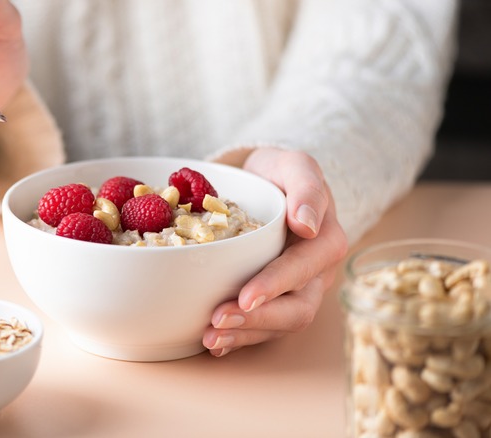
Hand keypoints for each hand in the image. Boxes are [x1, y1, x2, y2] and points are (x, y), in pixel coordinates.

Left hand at [203, 147, 347, 356]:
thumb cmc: (280, 174)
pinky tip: (214, 344)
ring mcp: (297, 292)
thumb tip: (307, 225)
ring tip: (210, 338)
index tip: (246, 294)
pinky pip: (262, 328)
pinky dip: (238, 339)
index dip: (276, 284)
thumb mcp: (295, 165)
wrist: (266, 183)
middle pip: (297, 308)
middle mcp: (316, 273)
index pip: (305, 267)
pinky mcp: (275, 302)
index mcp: (326, 241)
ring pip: (279, 325)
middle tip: (218, 320)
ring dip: (244, 335)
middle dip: (258, 319)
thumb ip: (306, 187)